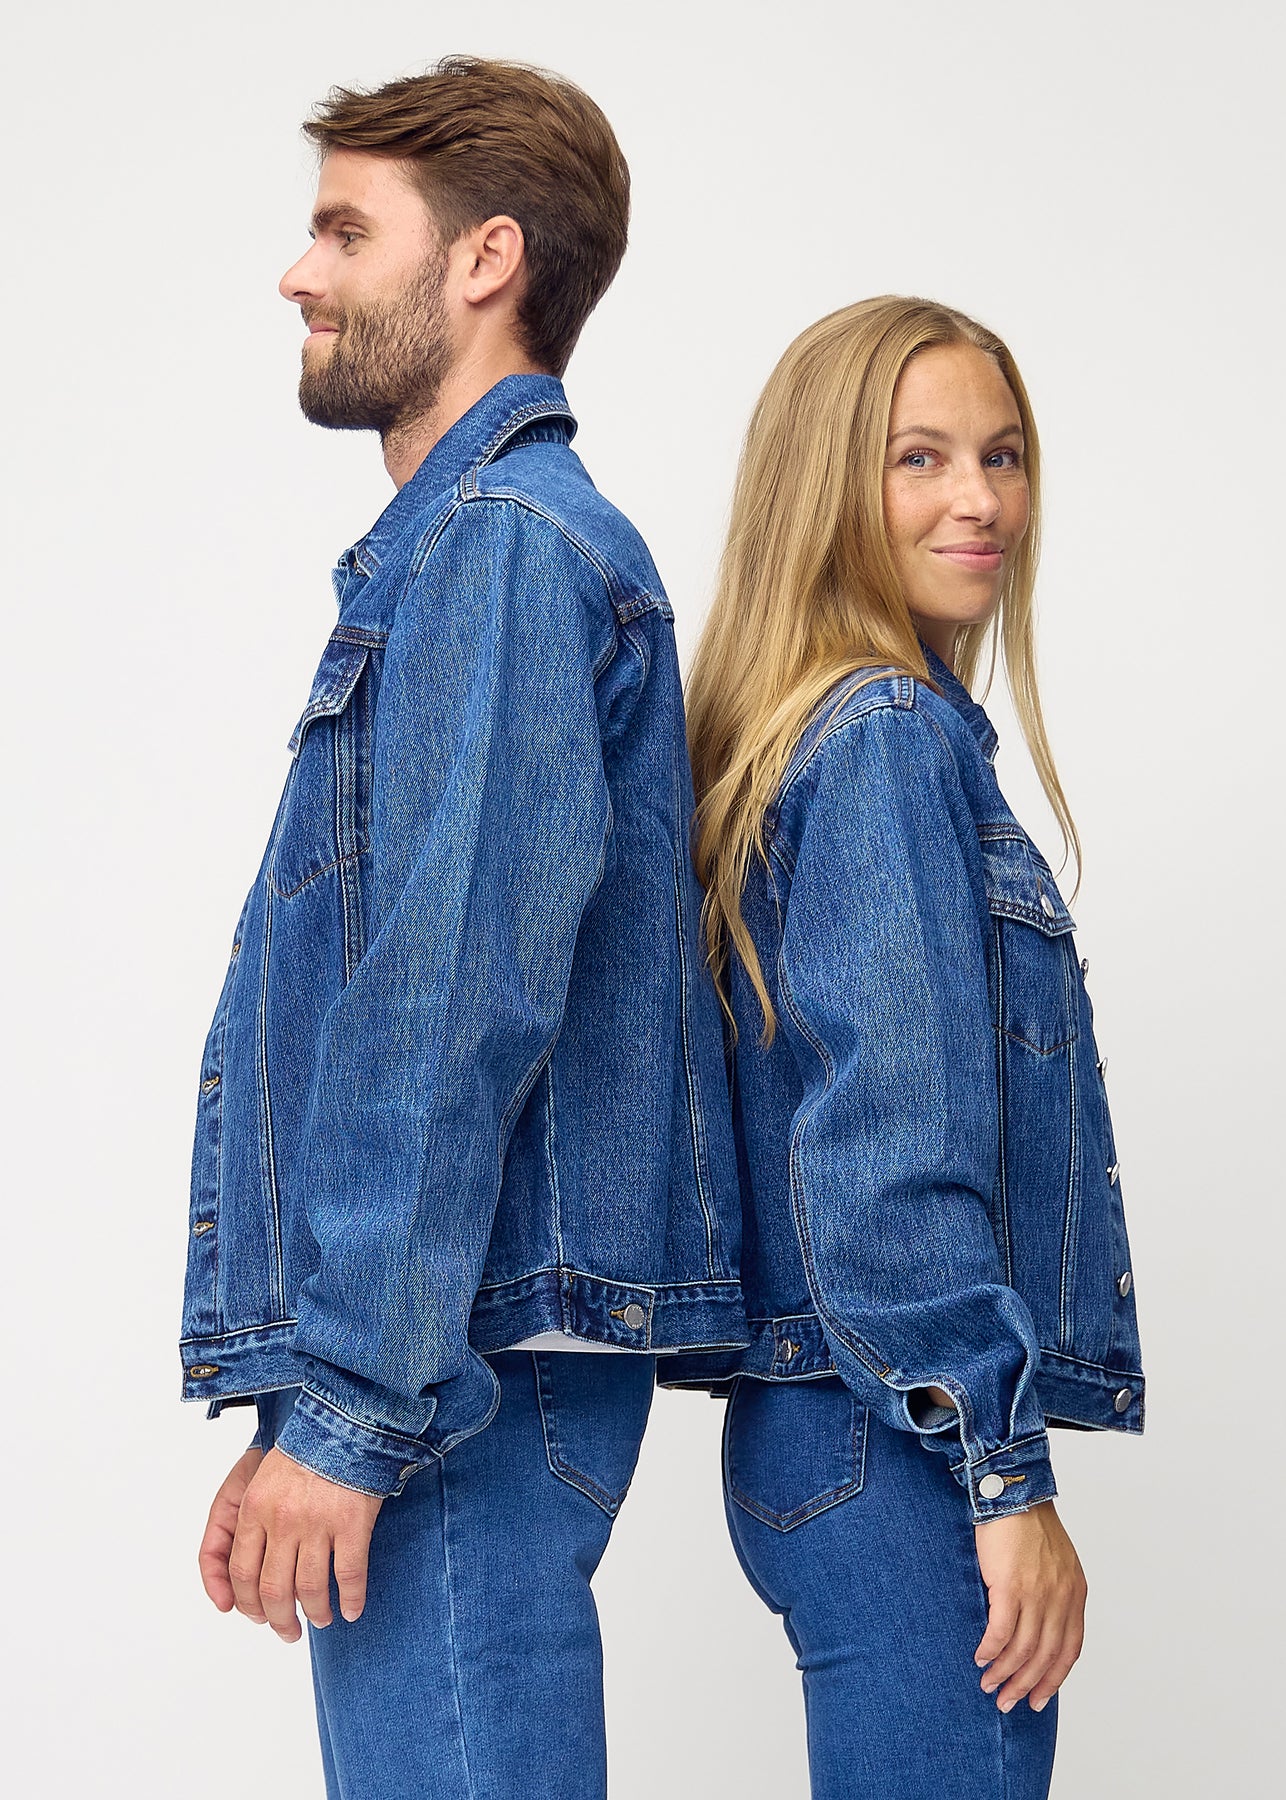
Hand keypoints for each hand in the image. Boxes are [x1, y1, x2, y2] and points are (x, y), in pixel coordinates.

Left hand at [200, 1445, 383, 1641]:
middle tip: (288, 1633)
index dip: (248, 1605)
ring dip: (315, 1613)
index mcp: (253, 1507)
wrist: (345, 1419)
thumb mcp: (256, 1479)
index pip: (241, 1574)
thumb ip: (237, 1525)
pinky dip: (351, 1599)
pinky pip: (350, 1574)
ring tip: (321, 1619)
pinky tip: (352, 1610)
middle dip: (279, 1620)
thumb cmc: (301, 1450)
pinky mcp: (353, 1520)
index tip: (258, 1617)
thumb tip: (233, 1585)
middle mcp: (282, 1518)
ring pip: (310, 1588)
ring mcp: (319, 1521)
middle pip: (273, 1589)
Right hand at [973, 1500, 1085, 1712]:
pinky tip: (980, 1657)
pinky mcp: (1010, 1586)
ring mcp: (1036, 1594)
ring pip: (1023, 1650)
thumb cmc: (1029, 1525)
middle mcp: (1060, 1598)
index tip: (1037, 1698)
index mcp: (1074, 1594)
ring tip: (988, 1685)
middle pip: (1045, 1656)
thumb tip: (1037, 1629)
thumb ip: (1053, 1595)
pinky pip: (1000, 1631)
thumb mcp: (1056, 1563)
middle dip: (1026, 1685)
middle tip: (1007, 1702)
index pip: (1069, 1650)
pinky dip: (990, 1650)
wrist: (1013, 1493)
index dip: (1053, 1679)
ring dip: (1004, 1673)